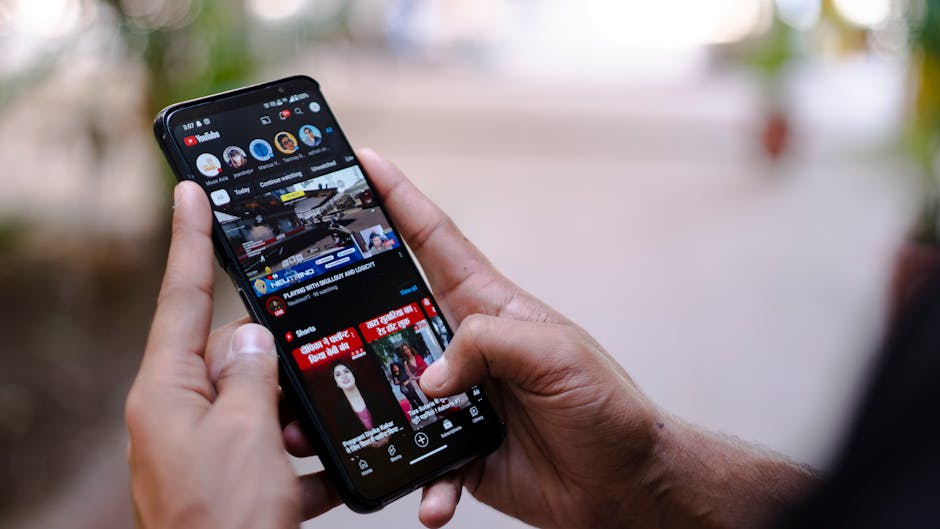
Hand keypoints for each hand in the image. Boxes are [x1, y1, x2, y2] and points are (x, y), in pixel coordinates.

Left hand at [125, 183, 338, 528]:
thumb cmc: (223, 522)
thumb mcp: (246, 434)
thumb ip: (255, 373)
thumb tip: (255, 336)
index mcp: (168, 393)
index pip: (180, 299)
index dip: (188, 240)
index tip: (190, 192)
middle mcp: (182, 416)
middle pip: (235, 357)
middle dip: (275, 368)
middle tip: (295, 396)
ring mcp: (208, 450)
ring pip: (262, 404)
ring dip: (294, 421)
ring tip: (305, 451)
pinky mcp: (234, 480)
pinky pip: (275, 451)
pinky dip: (304, 461)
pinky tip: (328, 472)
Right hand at [342, 149, 814, 528]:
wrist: (625, 482)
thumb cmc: (608, 406)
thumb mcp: (555, 354)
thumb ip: (488, 344)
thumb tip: (428, 374)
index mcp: (488, 307)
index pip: (434, 241)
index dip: (399, 200)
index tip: (364, 166)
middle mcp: (466, 348)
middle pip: (393, 319)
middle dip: (350, 316)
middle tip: (310, 316)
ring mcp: (459, 399)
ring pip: (395, 397)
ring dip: (373, 417)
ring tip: (348, 433)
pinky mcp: (459, 450)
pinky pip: (422, 464)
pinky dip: (422, 485)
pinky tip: (433, 499)